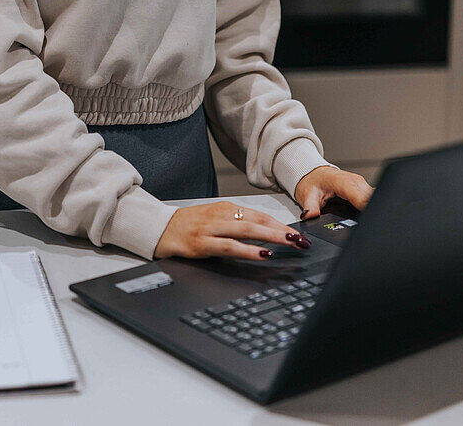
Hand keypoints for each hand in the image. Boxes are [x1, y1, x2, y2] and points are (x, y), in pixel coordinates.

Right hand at [153, 201, 313, 260]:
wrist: (159, 228)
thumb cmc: (189, 226)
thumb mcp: (215, 221)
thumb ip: (237, 227)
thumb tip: (265, 238)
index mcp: (227, 208)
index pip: (261, 215)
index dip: (282, 225)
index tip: (300, 234)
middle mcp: (222, 214)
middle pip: (259, 221)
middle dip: (284, 231)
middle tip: (303, 240)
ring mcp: (212, 228)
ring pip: (248, 230)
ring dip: (272, 236)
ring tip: (291, 243)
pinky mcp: (202, 242)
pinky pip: (230, 246)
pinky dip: (249, 250)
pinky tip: (262, 254)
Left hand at [294, 165, 373, 219]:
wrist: (315, 173)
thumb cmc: (313, 182)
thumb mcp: (308, 196)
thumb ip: (310, 208)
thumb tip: (309, 216)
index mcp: (343, 182)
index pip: (362, 197)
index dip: (367, 209)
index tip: (368, 220)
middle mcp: (355, 181)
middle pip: (372, 199)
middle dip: (372, 212)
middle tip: (367, 226)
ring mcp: (361, 184)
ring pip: (375, 198)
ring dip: (373, 209)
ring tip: (367, 222)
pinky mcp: (364, 188)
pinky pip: (372, 198)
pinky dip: (371, 206)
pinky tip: (365, 215)